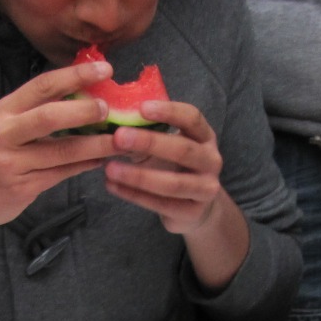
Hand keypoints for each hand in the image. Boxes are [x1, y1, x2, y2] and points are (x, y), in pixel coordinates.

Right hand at [0, 59, 120, 267]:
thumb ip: (31, 112)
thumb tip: (78, 96)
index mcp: (2, 112)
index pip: (42, 86)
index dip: (75, 75)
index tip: (104, 69)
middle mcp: (4, 134)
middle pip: (50, 116)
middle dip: (85, 110)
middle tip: (111, 109)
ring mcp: (11, 163)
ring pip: (61, 151)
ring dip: (95, 145)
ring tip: (119, 140)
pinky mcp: (20, 188)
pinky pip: (59, 175)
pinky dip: (83, 166)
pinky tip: (100, 161)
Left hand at [103, 99, 229, 233]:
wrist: (196, 207)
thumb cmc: (176, 167)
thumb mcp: (169, 145)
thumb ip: (150, 132)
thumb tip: (113, 119)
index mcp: (205, 137)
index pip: (192, 118)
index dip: (169, 111)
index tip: (141, 107)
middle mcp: (211, 161)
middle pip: (183, 150)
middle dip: (149, 142)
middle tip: (119, 137)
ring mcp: (205, 189)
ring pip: (172, 183)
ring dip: (138, 176)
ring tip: (109, 169)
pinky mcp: (192, 213)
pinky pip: (161, 204)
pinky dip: (134, 195)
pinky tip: (112, 186)